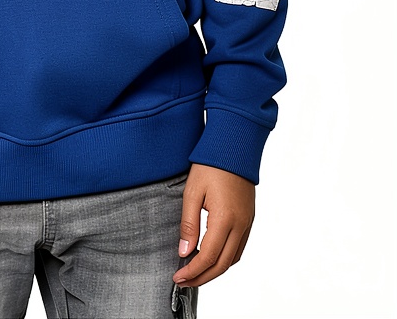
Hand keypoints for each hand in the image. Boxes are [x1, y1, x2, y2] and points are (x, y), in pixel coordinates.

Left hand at [173, 162, 254, 287]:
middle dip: (202, 277)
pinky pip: (239, 248)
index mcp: (225, 219)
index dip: (192, 271)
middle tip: (183, 281)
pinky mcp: (249, 219)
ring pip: (232, 259)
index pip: (207, 257)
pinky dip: (225, 259)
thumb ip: (188, 224)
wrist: (234, 146)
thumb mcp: (192, 192)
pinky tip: (211, 256)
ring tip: (195, 272)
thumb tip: (184, 252)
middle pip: (222, 265)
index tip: (177, 277)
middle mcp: (240, 226)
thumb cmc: (211, 165)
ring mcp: (247, 223)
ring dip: (214, 270)